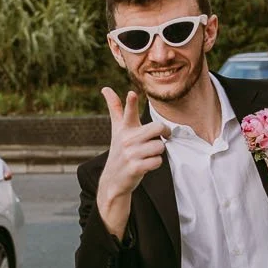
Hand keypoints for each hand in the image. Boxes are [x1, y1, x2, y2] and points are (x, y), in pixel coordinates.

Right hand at [94, 88, 168, 237]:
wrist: (114, 179)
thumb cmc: (120, 149)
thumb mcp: (117, 129)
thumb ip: (115, 108)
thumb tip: (105, 88)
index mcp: (124, 128)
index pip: (128, 112)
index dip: (131, 103)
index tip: (132, 93)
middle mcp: (126, 140)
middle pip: (157, 128)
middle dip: (163, 134)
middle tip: (160, 137)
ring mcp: (130, 154)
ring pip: (160, 146)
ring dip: (158, 152)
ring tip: (146, 155)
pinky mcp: (135, 168)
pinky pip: (157, 161)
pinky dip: (155, 163)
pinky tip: (146, 165)